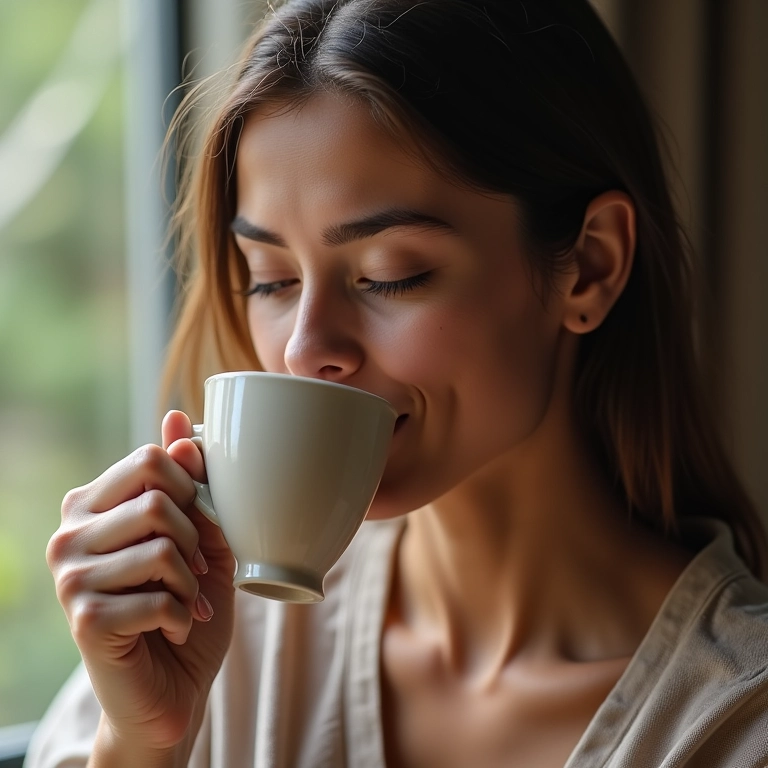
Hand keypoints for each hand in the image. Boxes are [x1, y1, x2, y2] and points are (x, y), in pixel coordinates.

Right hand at [47, 411, 235, 754]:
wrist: (171, 686)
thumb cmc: (186, 605)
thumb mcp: (202, 539)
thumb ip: (191, 484)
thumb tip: (181, 420)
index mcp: (92, 505)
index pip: (149, 459)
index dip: (194, 490)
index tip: (203, 527)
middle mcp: (69, 535)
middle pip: (157, 498)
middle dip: (196, 538)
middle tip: (197, 570)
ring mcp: (70, 578)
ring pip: (162, 547)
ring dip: (192, 581)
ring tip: (186, 600)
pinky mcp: (84, 620)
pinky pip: (159, 596)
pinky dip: (185, 614)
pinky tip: (176, 626)